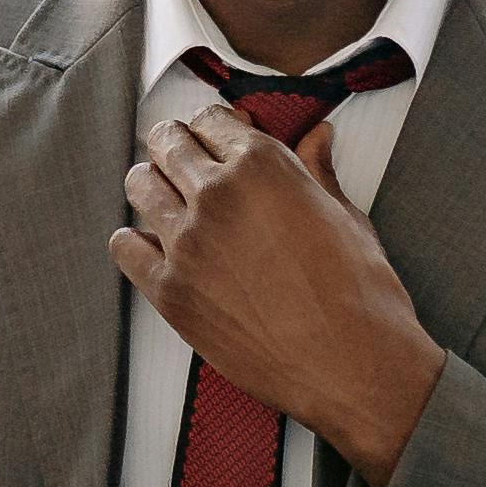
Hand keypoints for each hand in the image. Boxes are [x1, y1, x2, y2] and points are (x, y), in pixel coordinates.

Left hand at [112, 105, 445, 486]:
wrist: (353, 367)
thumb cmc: (360, 294)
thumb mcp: (346, 217)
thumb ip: (317, 171)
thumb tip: (317, 136)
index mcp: (262, 165)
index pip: (211, 119)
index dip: (214, 127)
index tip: (216, 139)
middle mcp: (216, 195)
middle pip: (168, 143)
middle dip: (177, 146)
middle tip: (186, 161)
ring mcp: (187, 243)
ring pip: (140, 185)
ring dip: (153, 185)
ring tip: (170, 200)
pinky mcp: (170, 292)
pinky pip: (125, 248)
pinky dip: (135, 241)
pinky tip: (154, 247)